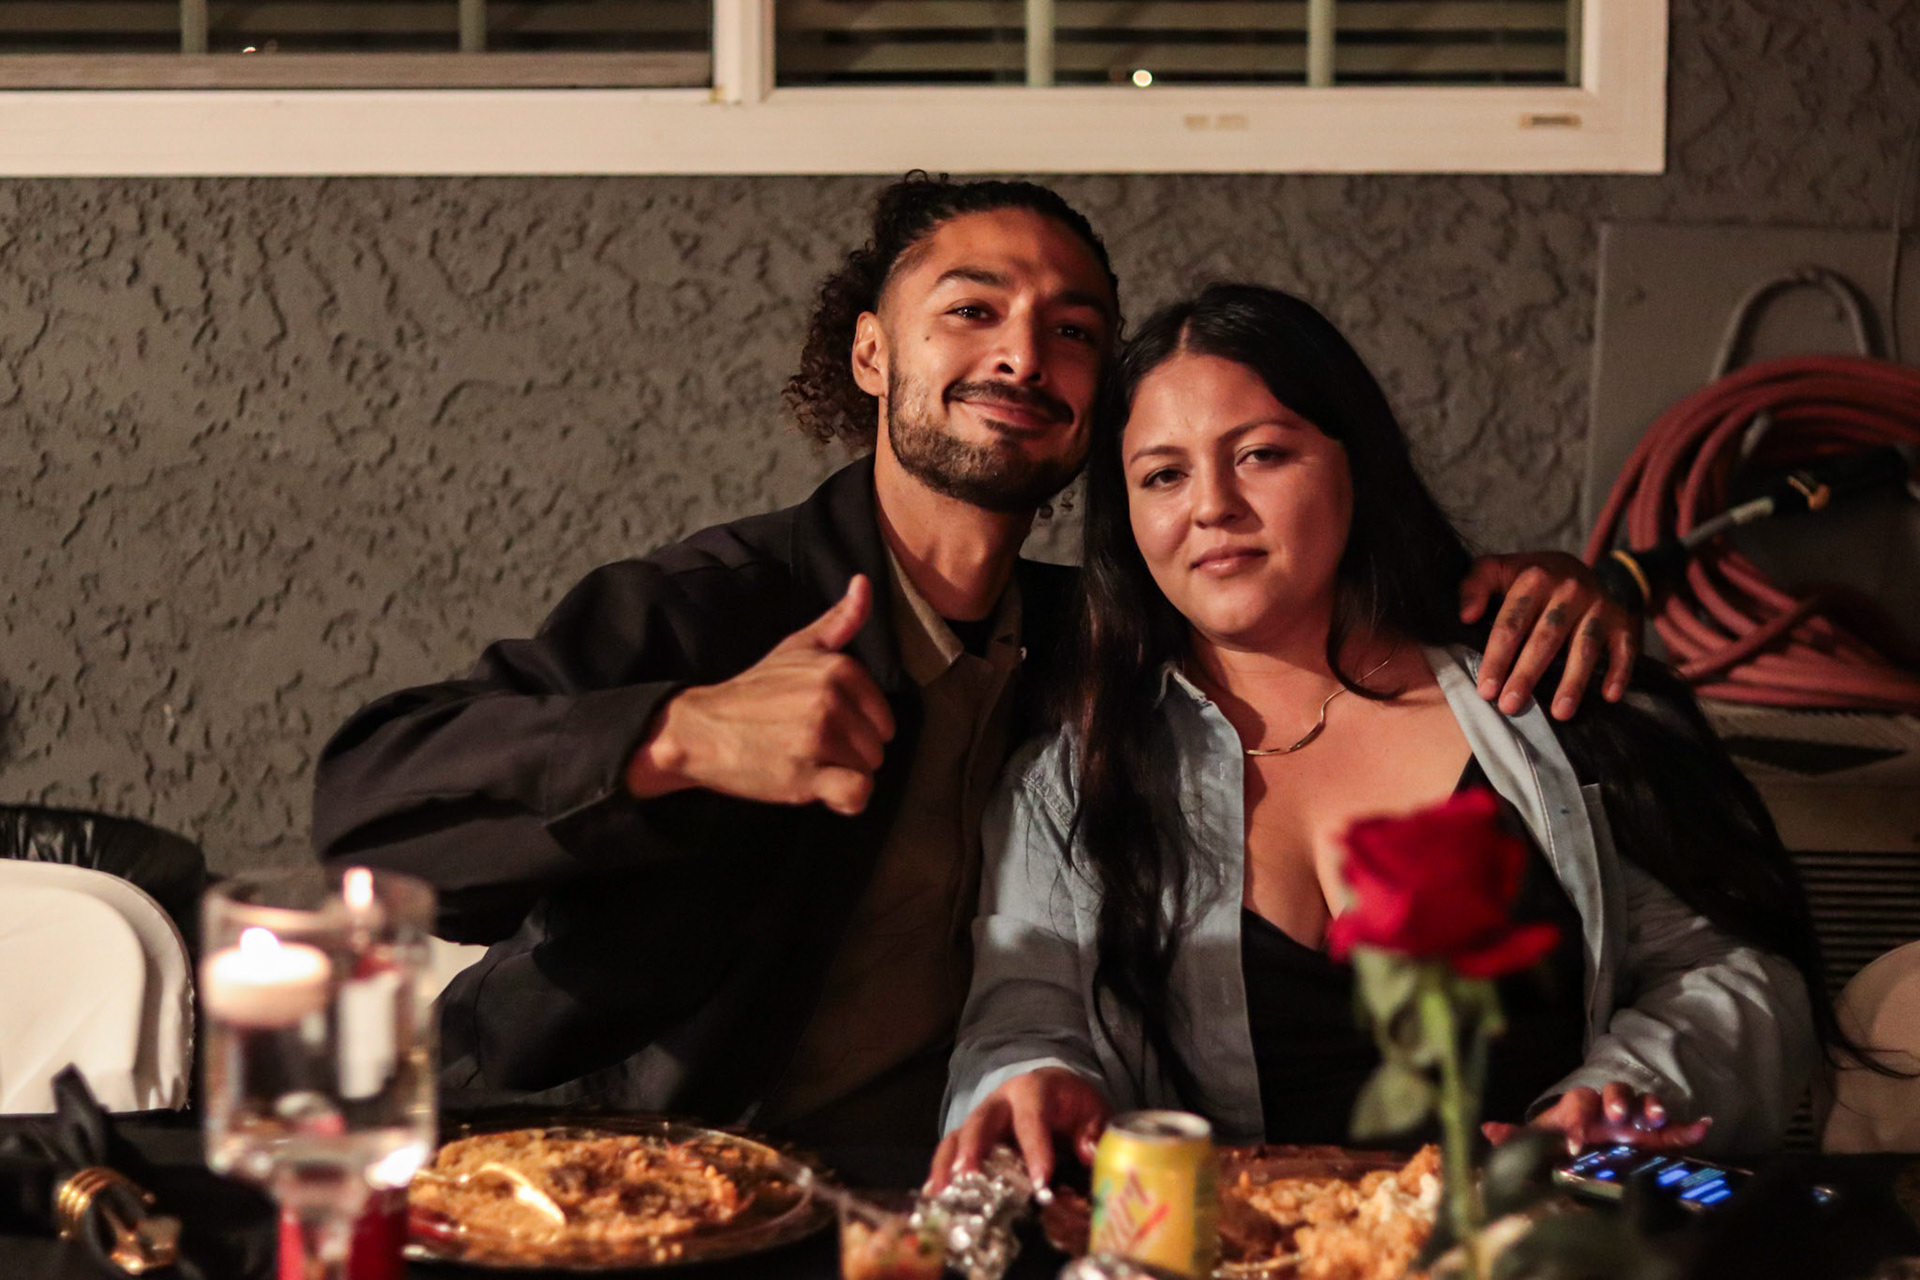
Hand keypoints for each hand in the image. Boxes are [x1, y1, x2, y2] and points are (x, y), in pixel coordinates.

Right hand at [626, 575, 894, 815]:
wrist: (701, 729)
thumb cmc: (754, 691)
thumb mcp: (797, 648)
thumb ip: (839, 621)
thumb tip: (864, 581)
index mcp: (839, 669)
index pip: (883, 718)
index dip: (855, 730)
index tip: (820, 725)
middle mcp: (832, 700)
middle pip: (877, 748)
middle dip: (848, 755)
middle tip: (808, 746)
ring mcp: (819, 738)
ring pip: (868, 772)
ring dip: (840, 776)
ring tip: (803, 761)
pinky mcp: (805, 776)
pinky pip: (856, 795)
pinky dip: (843, 800)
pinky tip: (818, 788)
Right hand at [927, 1068, 1109, 1193]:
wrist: (1053, 1090)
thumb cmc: (1072, 1104)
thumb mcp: (1092, 1109)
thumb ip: (1094, 1129)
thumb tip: (1087, 1152)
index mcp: (1033, 1089)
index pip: (1031, 1117)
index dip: (1034, 1148)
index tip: (1039, 1182)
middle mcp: (1000, 1101)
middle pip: (981, 1121)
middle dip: (973, 1149)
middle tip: (967, 1177)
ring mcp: (981, 1120)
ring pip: (957, 1136)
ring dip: (948, 1164)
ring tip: (942, 1192)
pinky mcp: (970, 1138)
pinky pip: (949, 1152)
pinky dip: (940, 1172)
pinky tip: (933, 1196)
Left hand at [1459, 552, 1638, 720]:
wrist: (1576, 568)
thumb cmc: (1527, 579)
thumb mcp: (1497, 570)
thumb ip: (1474, 585)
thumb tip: (1465, 616)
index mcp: (1535, 577)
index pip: (1511, 623)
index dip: (1497, 658)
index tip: (1486, 689)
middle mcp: (1570, 589)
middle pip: (1545, 638)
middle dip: (1527, 674)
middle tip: (1511, 706)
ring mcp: (1599, 605)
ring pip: (1584, 647)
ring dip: (1573, 681)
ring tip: (1560, 713)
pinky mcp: (1622, 620)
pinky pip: (1624, 648)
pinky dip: (1620, 671)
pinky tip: (1609, 696)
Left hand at [1483, 1083, 1710, 1154]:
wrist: (1592, 1140)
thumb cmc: (1566, 1138)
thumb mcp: (1541, 1141)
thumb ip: (1518, 1137)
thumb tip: (1485, 1129)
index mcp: (1579, 1107)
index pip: (1577, 1103)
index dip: (1574, 1121)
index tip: (1572, 1145)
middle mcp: (1608, 1105)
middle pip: (1615, 1090)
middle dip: (1618, 1100)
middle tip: (1618, 1118)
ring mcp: (1635, 1116)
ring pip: (1646, 1101)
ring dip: (1652, 1106)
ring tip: (1658, 1119)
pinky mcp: (1659, 1133)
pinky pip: (1677, 1126)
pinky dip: (1690, 1126)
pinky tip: (1703, 1127)